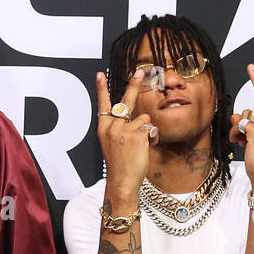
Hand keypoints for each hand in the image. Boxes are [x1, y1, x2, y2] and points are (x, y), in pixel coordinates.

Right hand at [96, 69, 156, 202]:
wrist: (122, 181)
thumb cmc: (120, 165)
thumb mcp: (114, 144)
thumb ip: (122, 129)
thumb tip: (142, 118)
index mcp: (104, 129)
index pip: (103, 105)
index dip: (101, 89)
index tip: (100, 74)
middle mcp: (112, 127)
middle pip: (126, 102)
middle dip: (134, 85)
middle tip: (140, 71)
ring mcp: (124, 131)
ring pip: (143, 119)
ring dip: (146, 131)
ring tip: (141, 146)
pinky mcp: (136, 135)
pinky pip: (150, 129)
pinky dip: (152, 138)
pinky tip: (146, 148)